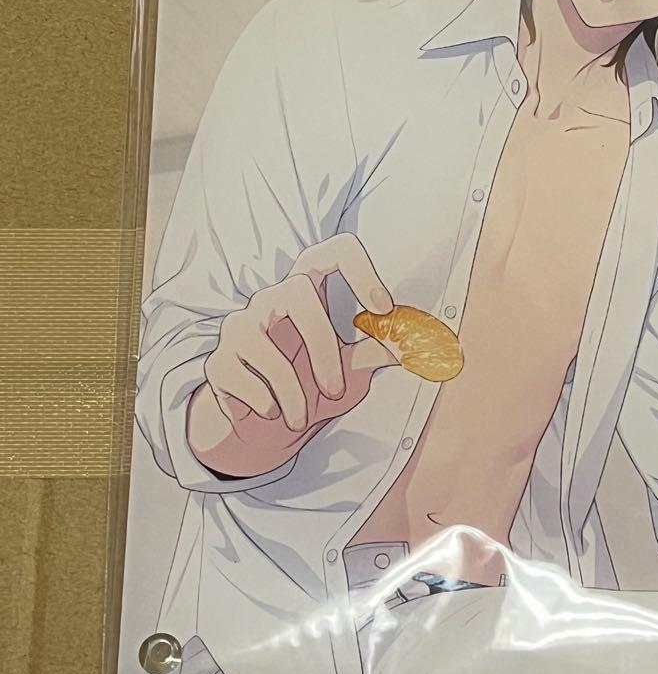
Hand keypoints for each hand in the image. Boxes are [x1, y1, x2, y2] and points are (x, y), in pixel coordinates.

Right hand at [187, 234, 398, 476]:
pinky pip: (239, 378)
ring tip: (299, 418)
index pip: (334, 250)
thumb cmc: (312, 382)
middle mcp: (273, 298)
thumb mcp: (353, 371)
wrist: (263, 423)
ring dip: (290, 391)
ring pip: (265, 347)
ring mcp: (240, 326)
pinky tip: (269, 414)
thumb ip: (379, 352)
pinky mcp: (218, 360)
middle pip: (297, 290)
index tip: (384, 309)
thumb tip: (421, 345)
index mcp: (310, 291)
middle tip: (335, 391)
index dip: (361, 270)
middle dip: (322, 347)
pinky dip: (260, 402)